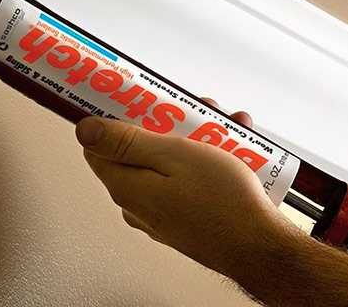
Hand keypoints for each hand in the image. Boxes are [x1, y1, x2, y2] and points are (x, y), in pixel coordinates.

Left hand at [74, 98, 297, 281]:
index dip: (115, 118)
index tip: (135, 100)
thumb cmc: (224, 203)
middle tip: (192, 114)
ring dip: (192, 141)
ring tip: (222, 131)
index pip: (98, 145)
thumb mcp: (174, 155)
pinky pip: (184, 182)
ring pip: (166, 164)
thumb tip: (85, 130)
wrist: (261, 246)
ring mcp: (161, 215)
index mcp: (126, 186)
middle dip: (165, 125)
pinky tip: (229, 153)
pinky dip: (203, 163)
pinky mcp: (184, 220)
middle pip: (137, 151)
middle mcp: (138, 205)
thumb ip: (126, 141)